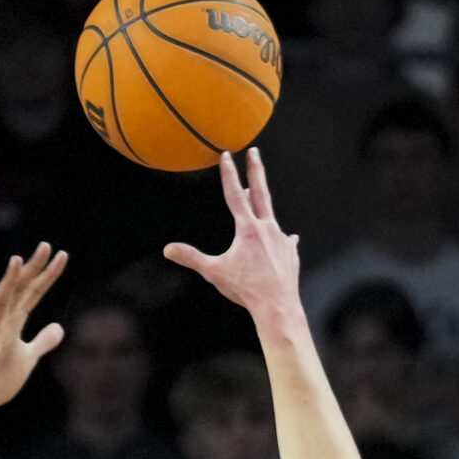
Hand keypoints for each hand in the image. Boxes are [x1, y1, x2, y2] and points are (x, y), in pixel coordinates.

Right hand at [0, 246, 68, 424]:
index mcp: (13, 323)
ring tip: (18, 261)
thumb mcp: (27, 357)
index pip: (33, 293)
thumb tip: (60, 327)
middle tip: (46, 246)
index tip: (62, 255)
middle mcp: (0, 322)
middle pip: (19, 290)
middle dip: (32, 269)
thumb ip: (42, 341)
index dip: (48, 275)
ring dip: (8, 282)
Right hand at [163, 150, 299, 319]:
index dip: (228, 174)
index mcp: (247, 229)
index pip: (235, 195)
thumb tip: (168, 249)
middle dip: (255, 170)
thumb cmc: (246, 289)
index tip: (226, 155)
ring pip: (271, 216)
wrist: (278, 306)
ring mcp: (281, 239)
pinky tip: (284, 239)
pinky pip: (283, 239)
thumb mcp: (214, 272)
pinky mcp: (290, 251)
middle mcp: (267, 228)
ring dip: (262, 206)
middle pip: (260, 193)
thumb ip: (191, 258)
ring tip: (258, 196)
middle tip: (254, 151)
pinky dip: (279, 237)